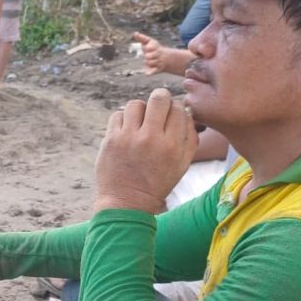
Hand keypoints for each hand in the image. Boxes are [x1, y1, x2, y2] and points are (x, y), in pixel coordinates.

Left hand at [94, 88, 197, 213]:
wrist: (128, 202)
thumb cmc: (157, 182)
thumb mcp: (183, 164)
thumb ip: (190, 138)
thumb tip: (187, 112)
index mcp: (173, 145)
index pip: (178, 108)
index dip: (175, 108)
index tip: (170, 115)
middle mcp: (152, 138)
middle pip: (158, 98)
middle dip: (159, 99)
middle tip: (156, 108)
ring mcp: (129, 138)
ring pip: (135, 104)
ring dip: (139, 110)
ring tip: (139, 121)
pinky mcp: (111, 139)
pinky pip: (117, 115)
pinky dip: (122, 119)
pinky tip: (126, 130)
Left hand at [131, 32, 166, 74]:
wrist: (166, 58)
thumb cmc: (154, 48)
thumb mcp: (149, 42)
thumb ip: (142, 38)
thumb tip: (135, 33)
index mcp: (156, 47)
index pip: (149, 48)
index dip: (147, 48)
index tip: (148, 48)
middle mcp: (158, 55)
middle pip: (148, 57)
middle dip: (147, 56)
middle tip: (149, 56)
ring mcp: (159, 62)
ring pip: (149, 63)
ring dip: (148, 63)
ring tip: (152, 60)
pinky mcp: (158, 69)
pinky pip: (153, 71)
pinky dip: (150, 72)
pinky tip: (146, 73)